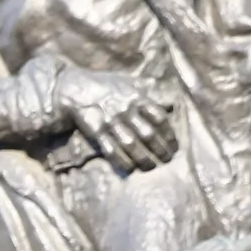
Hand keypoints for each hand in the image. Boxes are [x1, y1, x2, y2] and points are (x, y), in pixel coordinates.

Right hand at [57, 67, 177, 170]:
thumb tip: (169, 102)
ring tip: (151, 167)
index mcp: (137, 97)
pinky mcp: (96, 131)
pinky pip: (111, 149)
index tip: (174, 146)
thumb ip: (149, 92)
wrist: (76, 88)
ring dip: (143, 158)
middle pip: (147, 134)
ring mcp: (111, 121)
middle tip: (166, 160)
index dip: (169, 134)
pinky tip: (129, 169)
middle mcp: (126, 110)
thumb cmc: (105, 85)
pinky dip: (121, 161)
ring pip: (131, 144)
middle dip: (159, 149)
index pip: (159, 118)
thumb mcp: (130, 82)